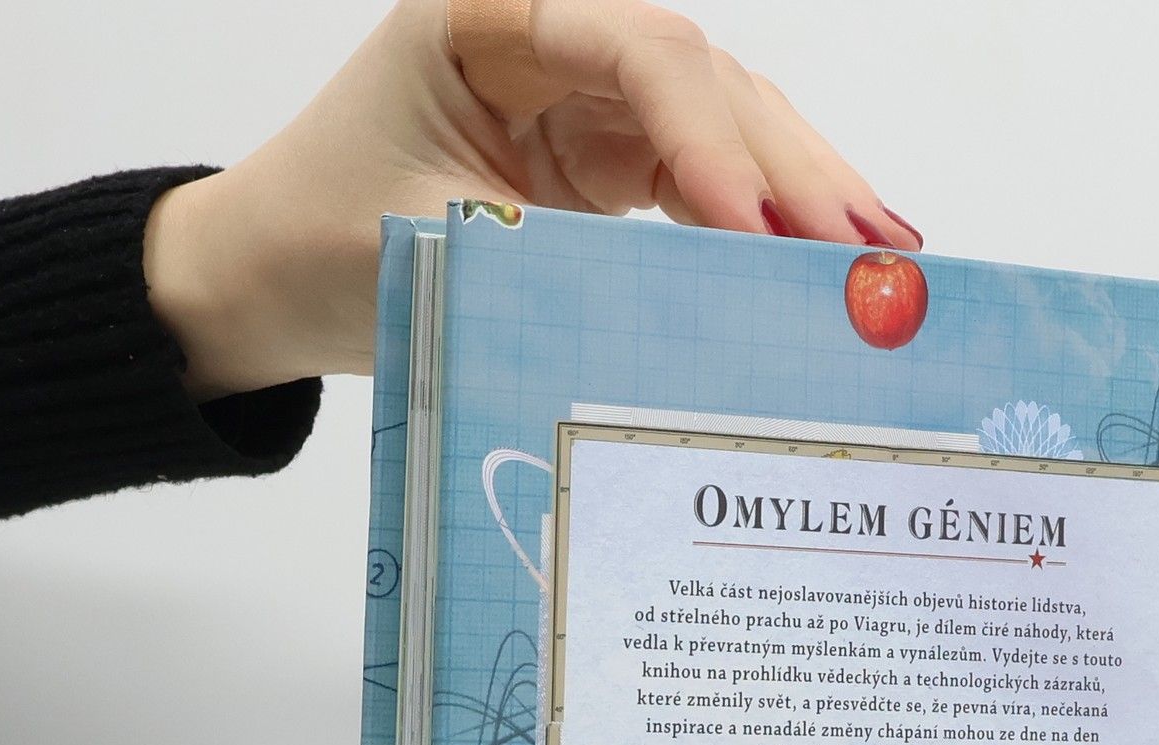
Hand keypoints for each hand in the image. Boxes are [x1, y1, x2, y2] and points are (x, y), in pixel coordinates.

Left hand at [144, 0, 920, 398]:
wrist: (269, 277)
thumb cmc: (320, 246)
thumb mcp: (434, 247)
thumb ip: (562, 254)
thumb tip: (703, 301)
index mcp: (488, 16)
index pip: (637, 52)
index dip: (707, 139)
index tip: (751, 232)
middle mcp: (551, 38)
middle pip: (706, 81)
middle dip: (791, 168)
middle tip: (869, 251)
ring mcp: (587, 98)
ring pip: (726, 125)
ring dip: (804, 192)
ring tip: (889, 257)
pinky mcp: (608, 160)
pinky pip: (707, 178)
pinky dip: (767, 221)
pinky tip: (833, 256)